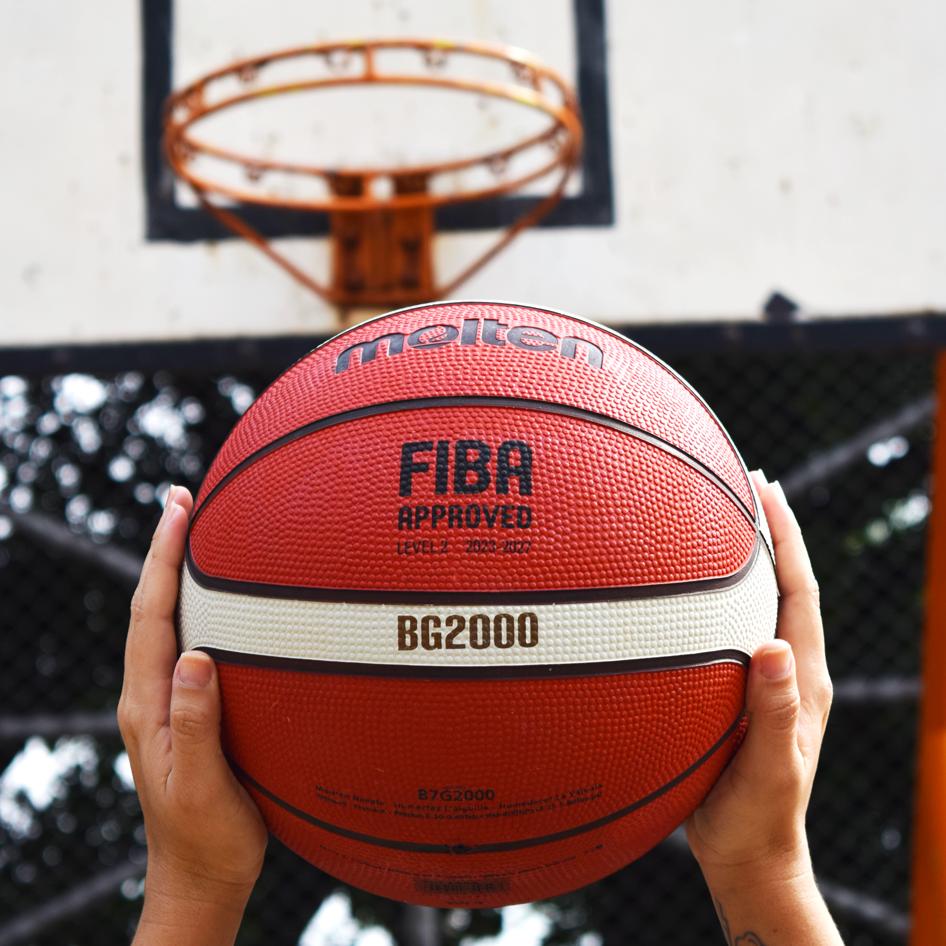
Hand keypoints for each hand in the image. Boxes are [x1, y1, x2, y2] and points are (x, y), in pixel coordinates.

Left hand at [118, 486, 266, 944]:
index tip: (180, 509)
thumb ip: (197, 724)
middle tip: (186, 498)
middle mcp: (151, 695)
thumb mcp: (204, 788)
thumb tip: (195, 656)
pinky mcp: (187, 710)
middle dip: (166, 549)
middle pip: (153, 607)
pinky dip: (200, 605)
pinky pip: (188, 643)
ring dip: (180, 572)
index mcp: (148, 707)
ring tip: (201, 529)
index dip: (163, 560)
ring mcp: (167, 701)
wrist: (199, 880)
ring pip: (169, 622)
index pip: (151, 617)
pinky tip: (226, 598)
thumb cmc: (208, 840)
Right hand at [686, 471, 833, 885]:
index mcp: (804, 676)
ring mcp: (763, 678)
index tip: (766, 488)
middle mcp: (788, 667)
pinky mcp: (737, 692)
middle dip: (767, 530)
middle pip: (782, 583)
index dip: (786, 536)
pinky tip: (677, 590)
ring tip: (714, 518)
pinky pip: (725, 630)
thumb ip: (776, 712)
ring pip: (753, 603)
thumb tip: (776, 648)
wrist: (748, 855)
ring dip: (741, 558)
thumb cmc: (760, 817)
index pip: (800, 590)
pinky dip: (709, 598)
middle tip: (742, 482)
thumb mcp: (770, 769)